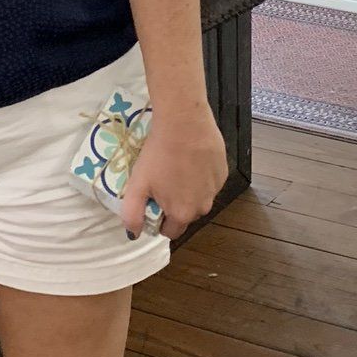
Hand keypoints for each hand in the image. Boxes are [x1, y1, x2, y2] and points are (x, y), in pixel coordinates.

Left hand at [121, 104, 227, 241]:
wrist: (184, 122)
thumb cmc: (158, 154)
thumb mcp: (137, 184)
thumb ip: (132, 214)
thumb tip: (134, 234)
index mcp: (182, 213)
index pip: (171, 231)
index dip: (159, 220)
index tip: (153, 201)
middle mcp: (203, 207)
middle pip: (186, 214)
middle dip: (174, 204)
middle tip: (162, 180)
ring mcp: (216, 189)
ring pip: (199, 197)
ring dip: (189, 189)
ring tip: (177, 166)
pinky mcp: (223, 172)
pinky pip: (209, 181)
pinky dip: (200, 175)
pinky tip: (191, 158)